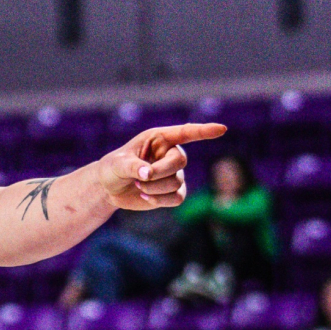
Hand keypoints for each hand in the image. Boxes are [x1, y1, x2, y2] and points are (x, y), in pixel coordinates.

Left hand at [98, 123, 227, 213]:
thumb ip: (133, 167)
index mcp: (159, 138)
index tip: (222, 129)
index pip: (185, 132)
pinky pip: (177, 198)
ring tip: (138, 185)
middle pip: (180, 161)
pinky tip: (146, 197)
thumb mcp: (117, 164)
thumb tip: (148, 174)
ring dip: (155, 188)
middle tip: (140, 178)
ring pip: (176, 182)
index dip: (204, 131)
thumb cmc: (112, 169)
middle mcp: (169, 154)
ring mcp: (173, 173)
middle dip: (160, 172)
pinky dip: (161, 200)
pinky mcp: (172, 192)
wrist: (109, 189)